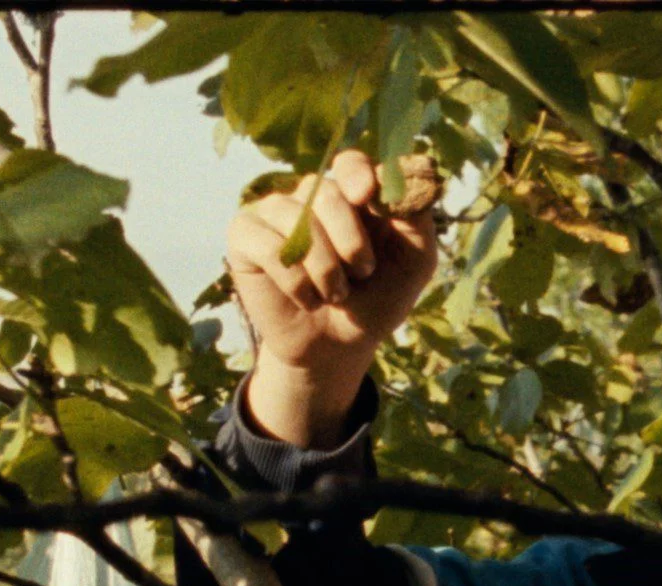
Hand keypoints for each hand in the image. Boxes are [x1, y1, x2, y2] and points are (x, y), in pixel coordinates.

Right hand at [225, 149, 438, 445]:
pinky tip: (307, 298)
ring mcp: (274, 212)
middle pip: (325, 191)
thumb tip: (410, 174)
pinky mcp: (245, 236)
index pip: (350, 162)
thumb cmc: (377, 300)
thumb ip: (417, 217)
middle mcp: (311, 195)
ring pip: (296, 219)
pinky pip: (269, 246)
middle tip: (362, 274)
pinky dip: (295, 280)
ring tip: (335, 294)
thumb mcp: (414, 262)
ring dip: (325, 268)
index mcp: (352, 194)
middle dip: (350, 240)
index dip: (357, 174)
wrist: (338, 347)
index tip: (367, 195)